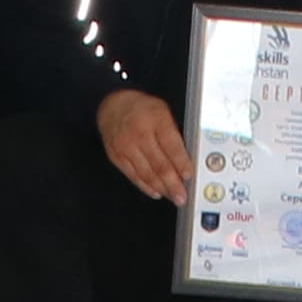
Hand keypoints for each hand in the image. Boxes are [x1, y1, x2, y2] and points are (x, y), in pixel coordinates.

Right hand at [98, 86, 192, 201]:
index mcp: (156, 119)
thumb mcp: (163, 112)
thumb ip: (174, 134)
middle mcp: (140, 134)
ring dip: (162, 188)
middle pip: (159, 165)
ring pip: (147, 174)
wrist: (112, 105)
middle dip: (173, 184)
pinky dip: (146, 186)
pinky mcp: (116, 157)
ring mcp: (126, 147)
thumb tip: (187, 159)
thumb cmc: (142, 109)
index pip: (172, 146)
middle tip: (182, 196)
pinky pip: (133, 176)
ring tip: (172, 196)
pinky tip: (156, 192)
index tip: (189, 176)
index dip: (182, 164)